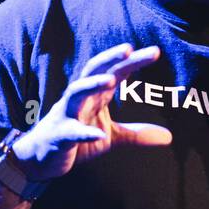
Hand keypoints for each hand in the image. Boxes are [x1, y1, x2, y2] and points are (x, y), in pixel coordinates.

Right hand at [10, 43, 171, 182]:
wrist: (40, 159)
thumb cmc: (75, 140)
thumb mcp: (110, 136)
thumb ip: (137, 133)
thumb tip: (168, 136)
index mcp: (94, 96)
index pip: (114, 71)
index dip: (132, 61)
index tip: (154, 52)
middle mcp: (79, 99)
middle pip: (95, 72)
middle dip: (112, 59)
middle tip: (131, 49)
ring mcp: (66, 115)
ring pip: (76, 92)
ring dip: (93, 84)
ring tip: (111, 80)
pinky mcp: (59, 136)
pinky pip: (71, 132)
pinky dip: (84, 132)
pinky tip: (97, 134)